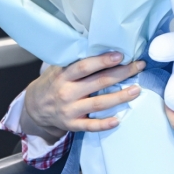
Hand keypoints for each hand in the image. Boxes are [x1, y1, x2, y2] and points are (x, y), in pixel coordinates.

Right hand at [22, 53, 145, 140]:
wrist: (35, 107)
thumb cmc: (53, 83)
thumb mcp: (59, 69)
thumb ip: (77, 62)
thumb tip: (103, 47)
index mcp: (63, 75)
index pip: (84, 67)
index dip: (102, 61)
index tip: (120, 55)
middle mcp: (67, 92)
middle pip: (98, 82)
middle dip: (121, 73)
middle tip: (139, 66)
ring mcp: (70, 110)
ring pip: (98, 104)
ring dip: (119, 97)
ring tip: (136, 90)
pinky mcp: (72, 125)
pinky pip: (90, 126)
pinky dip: (104, 124)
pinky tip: (118, 120)